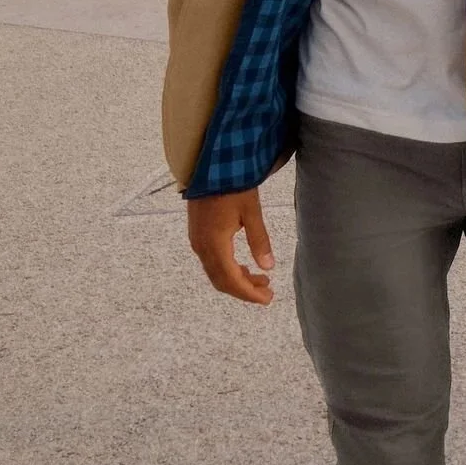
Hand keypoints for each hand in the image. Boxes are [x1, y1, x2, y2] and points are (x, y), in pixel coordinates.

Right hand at [186, 189, 274, 304]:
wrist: (209, 165)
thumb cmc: (232, 185)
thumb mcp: (251, 211)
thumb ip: (259, 240)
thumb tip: (268, 267)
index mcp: (214, 244)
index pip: (231, 280)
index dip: (249, 293)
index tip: (267, 299)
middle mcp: (201, 247)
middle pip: (221, 281)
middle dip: (244, 290)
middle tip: (268, 292)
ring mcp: (197, 241)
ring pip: (216, 273)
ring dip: (237, 280)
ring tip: (262, 280)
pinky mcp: (198, 235)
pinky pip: (212, 262)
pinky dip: (228, 269)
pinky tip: (244, 266)